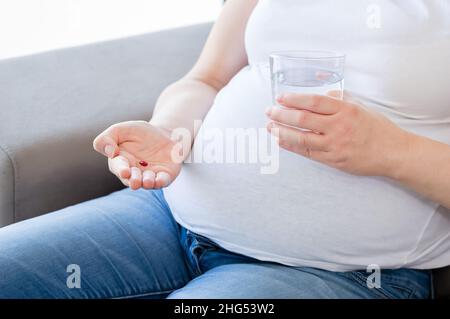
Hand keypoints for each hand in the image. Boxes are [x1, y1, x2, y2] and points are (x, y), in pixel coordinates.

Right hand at [93, 121, 181, 189]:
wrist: (164, 134)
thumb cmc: (139, 133)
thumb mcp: (121, 129)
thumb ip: (107, 138)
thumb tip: (110, 152)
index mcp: (120, 162)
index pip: (118, 167)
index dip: (121, 169)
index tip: (125, 171)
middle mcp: (134, 172)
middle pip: (131, 180)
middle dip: (133, 180)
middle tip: (135, 181)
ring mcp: (149, 176)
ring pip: (146, 183)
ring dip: (146, 183)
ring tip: (147, 181)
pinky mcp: (164, 176)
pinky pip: (162, 181)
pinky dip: (161, 182)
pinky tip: (160, 180)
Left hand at [265, 91, 410, 176]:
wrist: (393, 153)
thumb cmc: (377, 128)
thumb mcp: (361, 107)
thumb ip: (339, 100)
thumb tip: (320, 96)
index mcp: (346, 110)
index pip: (313, 101)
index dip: (293, 99)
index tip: (280, 97)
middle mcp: (339, 127)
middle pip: (303, 119)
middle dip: (282, 114)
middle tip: (269, 111)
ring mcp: (335, 145)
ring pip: (302, 138)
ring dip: (282, 131)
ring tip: (269, 126)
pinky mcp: (333, 160)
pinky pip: (307, 153)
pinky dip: (292, 146)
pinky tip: (281, 140)